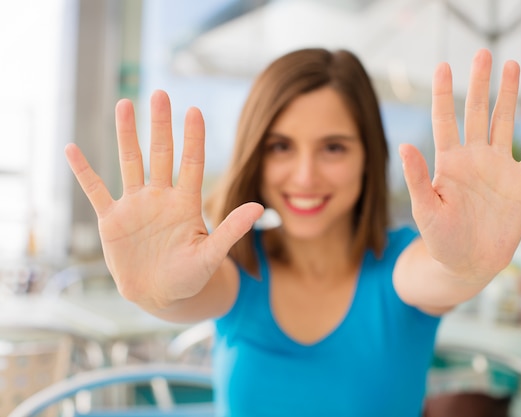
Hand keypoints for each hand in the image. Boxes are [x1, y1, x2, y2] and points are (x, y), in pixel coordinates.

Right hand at [65, 90, 262, 307]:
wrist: (161, 296)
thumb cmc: (190, 276)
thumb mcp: (211, 256)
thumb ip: (230, 230)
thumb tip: (258, 208)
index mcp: (186, 204)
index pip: (192, 163)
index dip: (193, 138)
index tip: (194, 111)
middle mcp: (161, 197)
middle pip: (161, 154)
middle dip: (160, 125)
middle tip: (160, 94)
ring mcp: (135, 206)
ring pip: (130, 162)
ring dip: (127, 135)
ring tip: (125, 104)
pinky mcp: (112, 220)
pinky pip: (96, 191)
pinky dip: (83, 172)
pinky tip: (72, 149)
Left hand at [399, 49, 520, 279]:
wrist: (469, 263)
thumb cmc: (441, 239)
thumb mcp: (425, 210)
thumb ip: (417, 178)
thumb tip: (405, 145)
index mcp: (448, 162)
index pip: (445, 120)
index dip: (444, 93)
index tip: (442, 67)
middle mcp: (473, 158)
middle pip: (476, 112)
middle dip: (479, 83)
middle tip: (483, 53)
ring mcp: (497, 167)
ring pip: (504, 123)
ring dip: (509, 97)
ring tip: (512, 66)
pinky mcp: (520, 183)